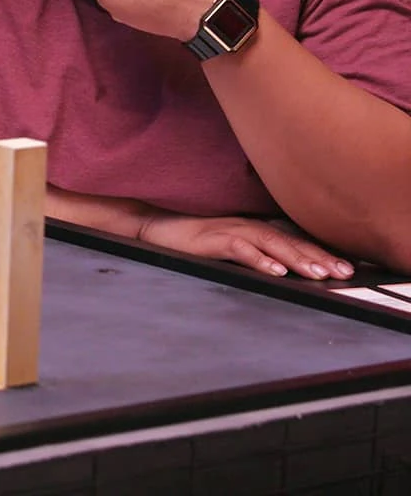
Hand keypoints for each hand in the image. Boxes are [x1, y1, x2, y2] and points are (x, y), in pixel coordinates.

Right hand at [139, 212, 353, 278]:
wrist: (152, 224)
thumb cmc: (189, 237)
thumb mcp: (227, 242)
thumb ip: (253, 249)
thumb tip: (282, 267)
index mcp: (252, 226)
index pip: (293, 239)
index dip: (320, 252)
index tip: (346, 267)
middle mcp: (246, 225)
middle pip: (289, 240)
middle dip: (318, 257)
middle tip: (341, 273)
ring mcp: (228, 230)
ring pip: (270, 243)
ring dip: (295, 259)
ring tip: (317, 274)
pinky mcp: (210, 239)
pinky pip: (239, 248)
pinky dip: (258, 259)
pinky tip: (274, 271)